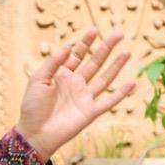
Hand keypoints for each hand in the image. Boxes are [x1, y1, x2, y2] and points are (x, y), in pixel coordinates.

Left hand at [14, 27, 139, 161]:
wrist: (35, 133)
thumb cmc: (32, 107)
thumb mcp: (38, 79)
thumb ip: (53, 62)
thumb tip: (69, 45)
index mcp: (62, 75)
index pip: (77, 54)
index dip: (86, 42)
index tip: (94, 30)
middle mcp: (76, 84)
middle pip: (94, 62)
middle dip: (106, 48)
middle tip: (119, 34)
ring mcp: (85, 97)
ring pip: (105, 78)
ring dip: (116, 66)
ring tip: (127, 52)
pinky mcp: (91, 112)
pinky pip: (109, 101)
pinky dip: (121, 93)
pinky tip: (132, 83)